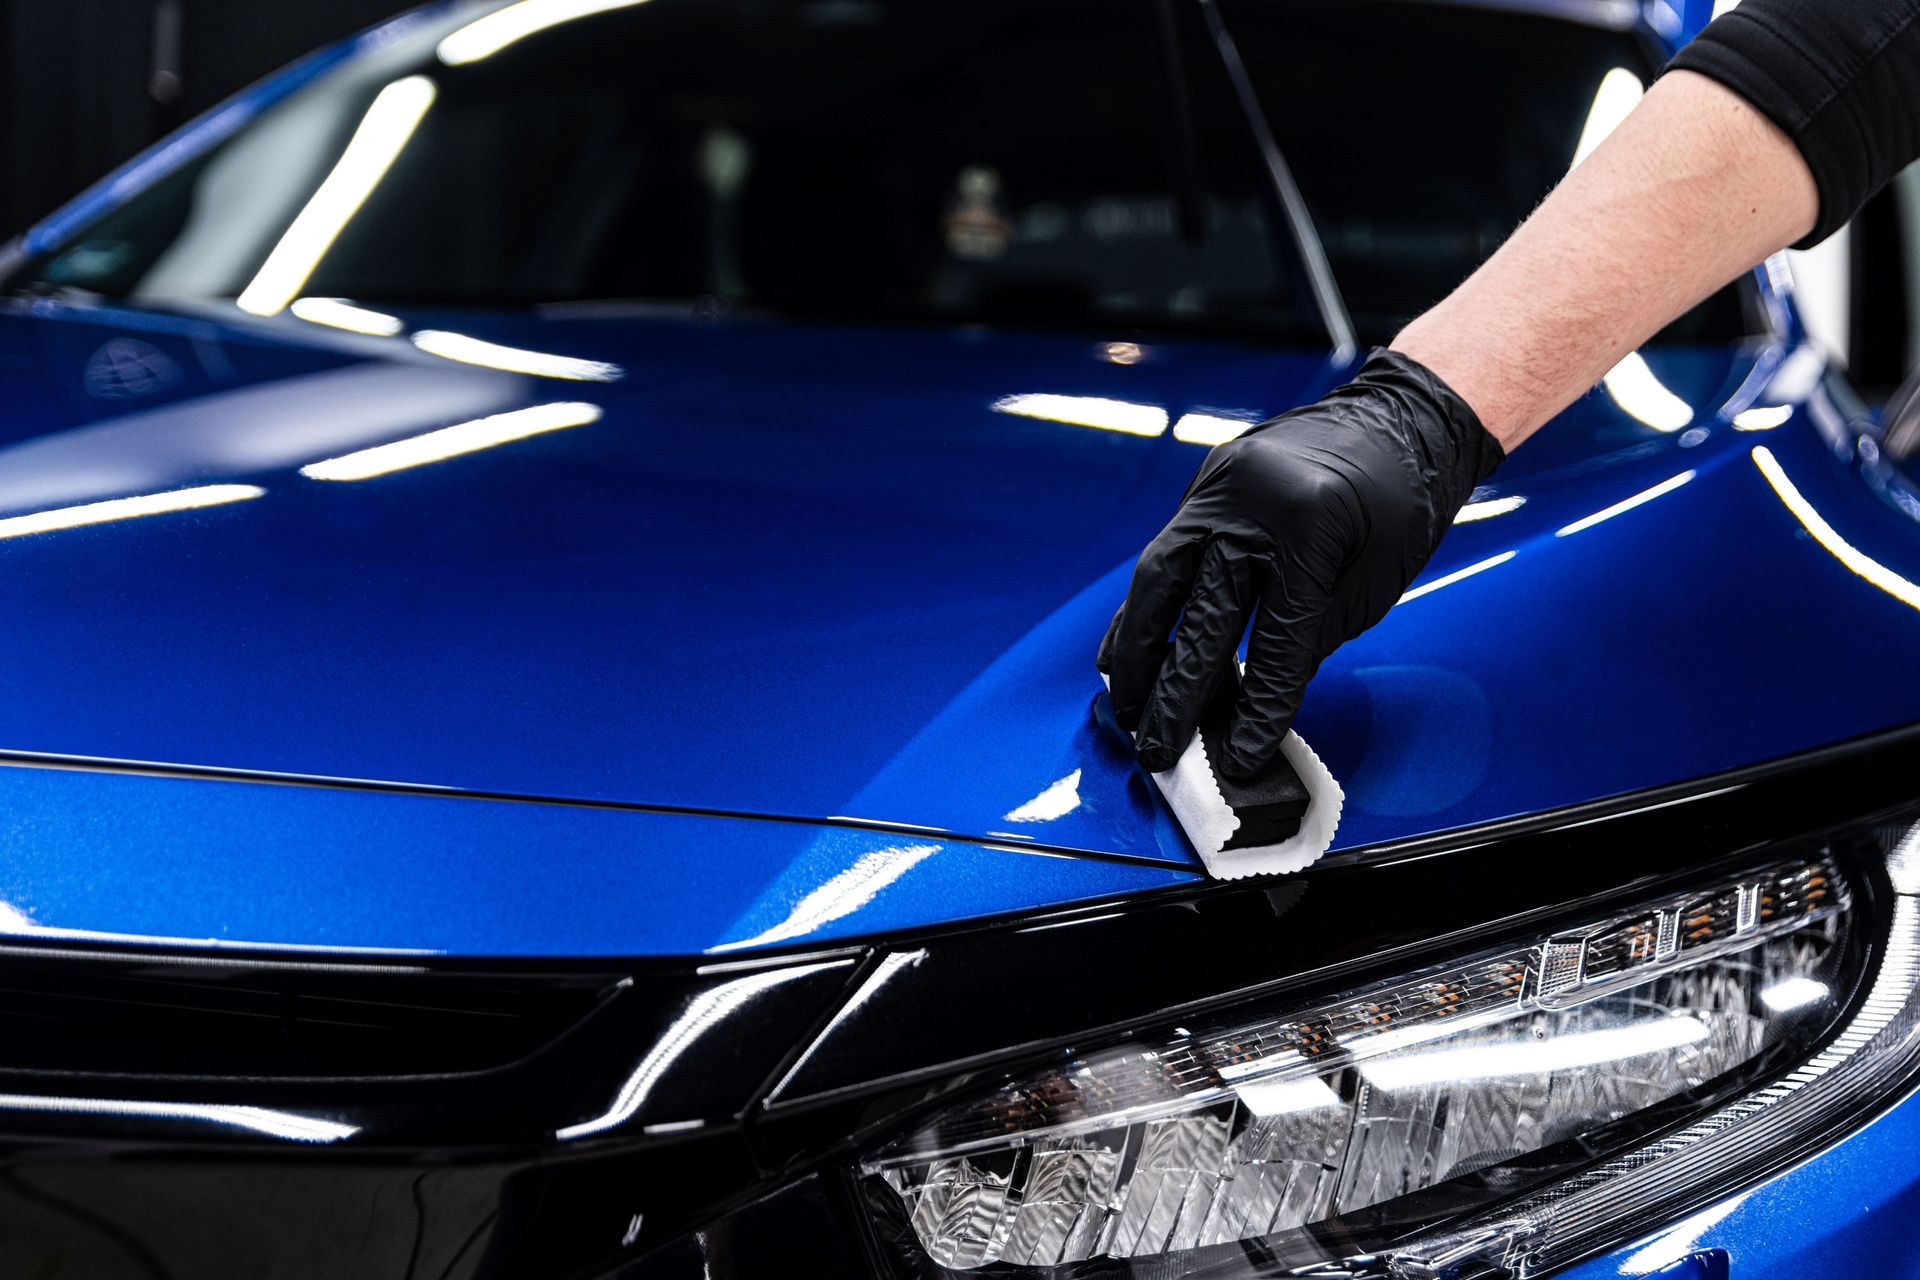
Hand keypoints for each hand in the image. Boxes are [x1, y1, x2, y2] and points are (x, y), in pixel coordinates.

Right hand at [1099, 349, 1502, 776]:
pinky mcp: (1204, 485)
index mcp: (1313, 526)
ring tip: (1125, 707)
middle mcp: (1253, 501)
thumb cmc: (1402, 504)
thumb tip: (1253, 704)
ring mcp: (1219, 487)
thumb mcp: (1372, 583)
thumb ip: (1310, 640)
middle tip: (1157, 748)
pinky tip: (1126, 649)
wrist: (1401, 419)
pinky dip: (1144, 607)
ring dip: (1138, 651)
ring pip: (1159, 578)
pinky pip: (1163, 553)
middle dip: (1177, 691)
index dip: (1257, 706)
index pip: (1277, 638)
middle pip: (1203, 613)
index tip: (1236, 756)